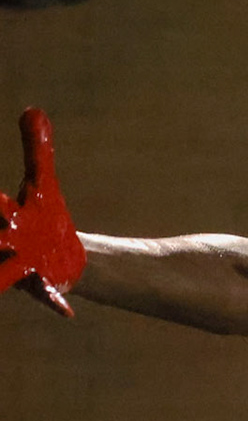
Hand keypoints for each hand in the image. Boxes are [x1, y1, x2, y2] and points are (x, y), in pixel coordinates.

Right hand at [0, 109, 86, 315]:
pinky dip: (54, 302)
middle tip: (0, 231)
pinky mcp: (41, 284)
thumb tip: (33, 109)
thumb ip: (36, 151)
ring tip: (5, 267)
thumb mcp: (41, 184)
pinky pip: (44, 296)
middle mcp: (4, 242)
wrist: (60, 255)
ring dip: (3, 271)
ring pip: (3, 272)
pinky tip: (68, 312)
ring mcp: (19, 266)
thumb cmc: (41, 218)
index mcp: (4, 217)